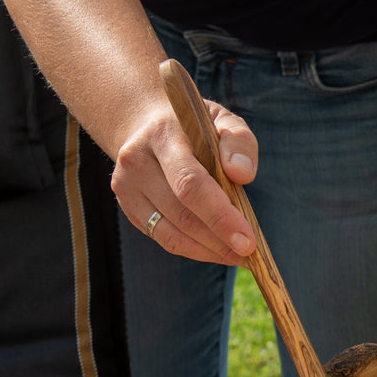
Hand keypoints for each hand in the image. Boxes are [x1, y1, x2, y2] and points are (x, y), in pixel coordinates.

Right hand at [111, 100, 257, 263]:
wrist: (147, 124)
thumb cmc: (195, 127)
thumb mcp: (222, 120)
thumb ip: (239, 141)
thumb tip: (242, 173)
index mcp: (162, 135)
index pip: (190, 183)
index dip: (220, 216)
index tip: (248, 240)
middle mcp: (136, 161)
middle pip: (181, 213)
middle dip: (219, 240)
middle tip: (250, 253)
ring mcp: (126, 186)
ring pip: (170, 233)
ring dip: (208, 251)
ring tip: (239, 256)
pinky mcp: (127, 206)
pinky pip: (163, 238)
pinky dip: (194, 250)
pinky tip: (218, 251)